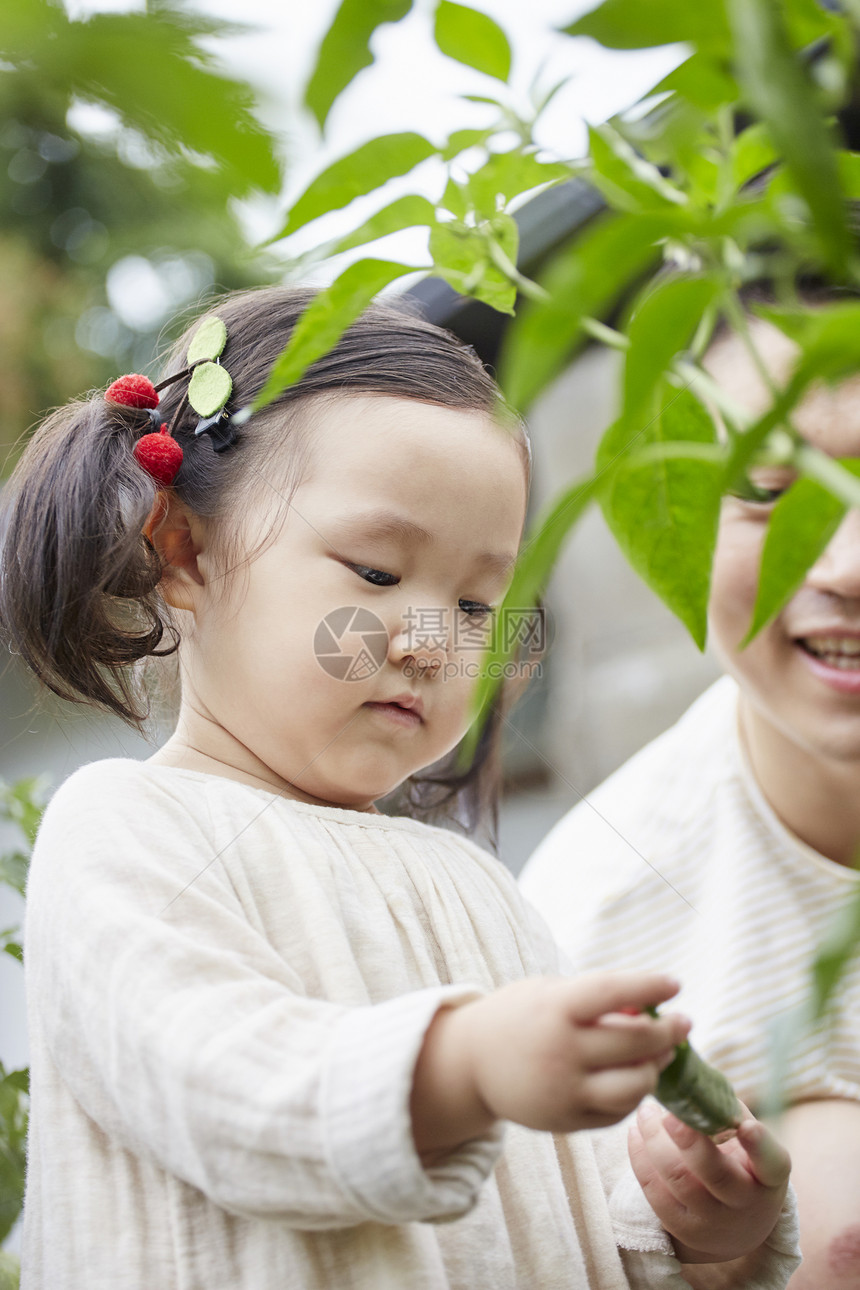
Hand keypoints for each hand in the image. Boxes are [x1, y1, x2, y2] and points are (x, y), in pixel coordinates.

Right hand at [411, 971, 690, 1155]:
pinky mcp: (566, 1122)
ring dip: (656, 1067)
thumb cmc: (519, 1017)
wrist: (470, 1064)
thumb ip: (593, 998)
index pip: (611, 992)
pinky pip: (617, 1112)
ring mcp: (564, 1091)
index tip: (675, 984)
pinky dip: (633, 1093)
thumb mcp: (548, 994)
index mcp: (554, 1009)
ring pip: (634, 1086)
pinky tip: (636, 1075)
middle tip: (683, 1023)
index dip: (648, 986)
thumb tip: (650, 1008)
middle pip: (634, 1042)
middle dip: (668, 1032)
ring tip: (663, 1054)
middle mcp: (560, 1051)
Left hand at [628, 1100, 790, 1263]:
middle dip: (689, 1140)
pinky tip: (635, 1132)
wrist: (734, 1226)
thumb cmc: (742, 1167)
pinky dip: (640, 1157)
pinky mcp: (681, 1226)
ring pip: (677, 1178)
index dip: (759, 1146)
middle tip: (669, 1112)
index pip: (771, 1163)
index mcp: (769, 1177)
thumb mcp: (750, 1146)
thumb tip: (696, 1080)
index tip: (746, 1126)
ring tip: (645, 1112)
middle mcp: (744, 1203)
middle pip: (714, 1173)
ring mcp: (712, 1220)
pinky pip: (653, 1190)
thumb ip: (730, 1114)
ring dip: (654, 1139)